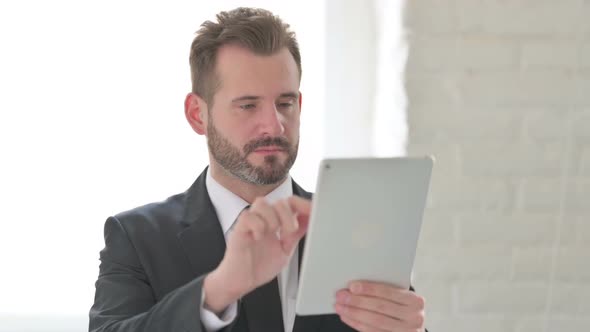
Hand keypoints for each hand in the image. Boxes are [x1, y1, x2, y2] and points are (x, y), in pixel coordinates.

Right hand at [203, 196, 310, 312]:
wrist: (240, 282)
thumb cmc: (257, 267)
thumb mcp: (284, 251)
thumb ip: (295, 236)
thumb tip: (309, 221)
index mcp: (274, 223)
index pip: (289, 204)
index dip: (302, 204)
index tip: (313, 210)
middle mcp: (262, 220)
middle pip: (279, 201)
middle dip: (288, 215)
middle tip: (288, 232)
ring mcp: (250, 224)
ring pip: (262, 203)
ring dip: (272, 219)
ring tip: (272, 234)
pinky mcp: (239, 230)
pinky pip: (248, 217)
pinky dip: (257, 226)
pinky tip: (258, 238)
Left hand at [334, 281, 424, 331]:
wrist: (411, 328)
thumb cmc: (402, 309)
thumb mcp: (400, 298)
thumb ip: (384, 292)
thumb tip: (355, 287)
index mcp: (415, 301)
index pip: (388, 292)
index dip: (369, 289)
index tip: (352, 286)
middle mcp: (414, 317)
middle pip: (380, 307)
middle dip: (357, 301)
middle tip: (341, 296)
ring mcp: (406, 331)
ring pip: (375, 321)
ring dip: (354, 313)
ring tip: (341, 307)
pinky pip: (372, 331)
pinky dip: (357, 324)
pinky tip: (348, 317)